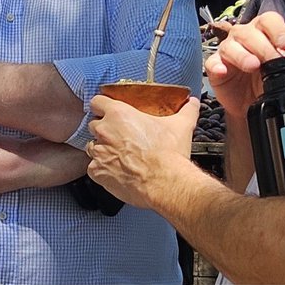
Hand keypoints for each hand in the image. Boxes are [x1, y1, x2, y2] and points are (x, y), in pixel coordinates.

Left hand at [85, 94, 200, 209]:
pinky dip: (102, 170)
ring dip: (102, 150)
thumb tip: (192, 103)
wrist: (167, 182)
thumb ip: (186, 110)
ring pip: (92, 147)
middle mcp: (105, 131)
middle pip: (94, 125)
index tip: (108, 112)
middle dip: (104, 130)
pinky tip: (115, 171)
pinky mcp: (98, 172)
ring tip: (118, 156)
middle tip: (119, 137)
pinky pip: (93, 168)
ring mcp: (99, 152)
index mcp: (119, 114)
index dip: (102, 106)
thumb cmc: (170, 154)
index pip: (97, 102)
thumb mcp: (181, 125)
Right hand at [204, 12, 284, 118]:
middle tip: (273, 61)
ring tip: (253, 66)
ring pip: (230, 46)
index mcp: (262, 32)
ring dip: (242, 55)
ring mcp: (227, 51)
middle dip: (262, 47)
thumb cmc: (267, 79)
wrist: (252, 102)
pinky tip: (223, 71)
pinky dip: (217, 66)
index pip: (268, 19)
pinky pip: (212, 62)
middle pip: (248, 32)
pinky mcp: (215, 67)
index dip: (277, 30)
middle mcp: (243, 37)